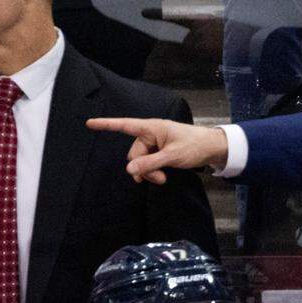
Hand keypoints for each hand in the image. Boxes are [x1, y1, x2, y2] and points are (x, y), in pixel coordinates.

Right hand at [86, 118, 228, 184]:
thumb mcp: (173, 156)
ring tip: (163, 179)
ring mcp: (155, 144)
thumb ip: (150, 163)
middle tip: (160, 179)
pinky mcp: (159, 152)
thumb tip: (129, 170)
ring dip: (149, 172)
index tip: (89, 123)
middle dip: (143, 168)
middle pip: (134, 154)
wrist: (212, 148)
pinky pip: (148, 163)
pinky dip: (152, 171)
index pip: (124, 125)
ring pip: (140, 161)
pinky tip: (161, 177)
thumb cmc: (195, 146)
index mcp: (152, 128)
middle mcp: (151, 134)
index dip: (106, 125)